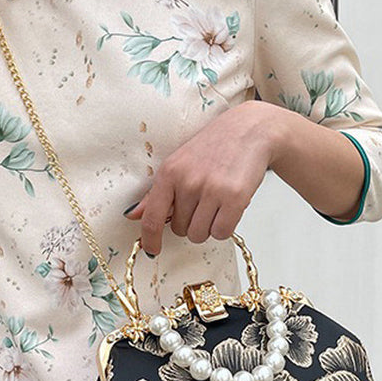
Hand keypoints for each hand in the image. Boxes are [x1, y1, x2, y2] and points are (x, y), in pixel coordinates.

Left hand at [122, 100, 282, 256]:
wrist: (250, 130)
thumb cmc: (212, 148)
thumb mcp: (178, 164)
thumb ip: (155, 194)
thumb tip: (132, 216)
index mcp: (169, 173)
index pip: (151, 217)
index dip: (150, 240)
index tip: (152, 250)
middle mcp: (188, 182)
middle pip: (180, 230)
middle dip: (190, 222)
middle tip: (202, 202)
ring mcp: (212, 190)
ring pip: (200, 235)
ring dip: (207, 227)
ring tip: (215, 205)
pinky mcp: (234, 198)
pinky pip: (221, 233)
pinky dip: (224, 228)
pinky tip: (227, 210)